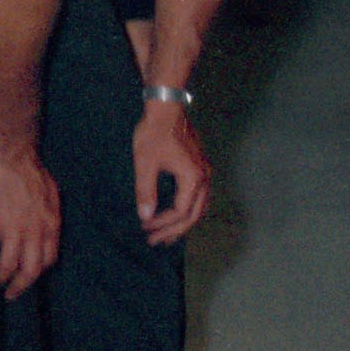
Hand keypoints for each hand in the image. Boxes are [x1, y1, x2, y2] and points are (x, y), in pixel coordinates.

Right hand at [0, 148, 59, 295]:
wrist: (12, 158)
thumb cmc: (33, 175)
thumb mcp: (52, 197)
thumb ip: (49, 219)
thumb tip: (45, 236)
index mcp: (51, 225)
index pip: (48, 260)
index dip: (37, 273)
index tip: (27, 278)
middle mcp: (34, 232)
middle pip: (30, 270)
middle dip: (19, 286)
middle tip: (9, 294)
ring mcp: (12, 230)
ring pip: (5, 266)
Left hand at [134, 102, 212, 244]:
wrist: (167, 108)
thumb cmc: (154, 135)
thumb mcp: (145, 164)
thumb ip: (146, 193)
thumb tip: (145, 217)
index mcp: (192, 178)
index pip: (181, 212)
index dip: (163, 224)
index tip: (145, 230)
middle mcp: (204, 177)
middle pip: (195, 213)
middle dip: (175, 229)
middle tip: (155, 241)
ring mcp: (205, 170)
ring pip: (200, 205)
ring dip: (183, 221)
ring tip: (167, 234)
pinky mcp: (200, 166)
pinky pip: (199, 196)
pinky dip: (188, 209)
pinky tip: (176, 212)